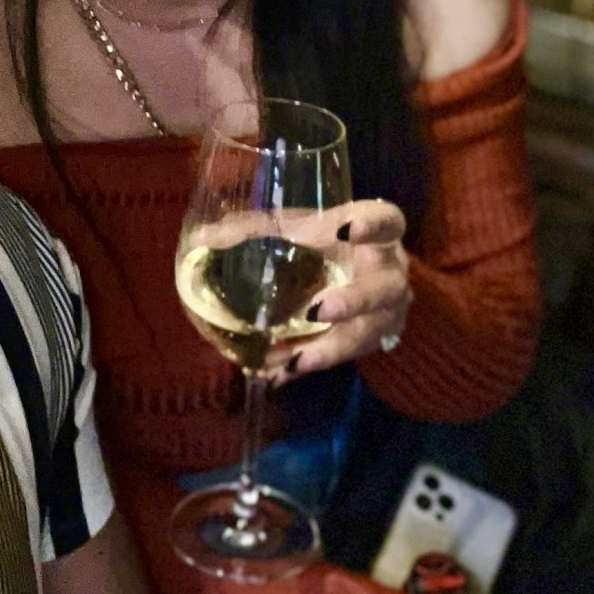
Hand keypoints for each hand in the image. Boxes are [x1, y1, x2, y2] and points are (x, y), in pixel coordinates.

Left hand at [266, 199, 410, 381]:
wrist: (359, 268)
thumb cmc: (327, 239)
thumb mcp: (298, 228)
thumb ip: (255, 231)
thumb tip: (202, 239)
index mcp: (377, 232)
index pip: (387, 220)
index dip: (371, 226)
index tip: (344, 230)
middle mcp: (390, 272)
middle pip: (386, 287)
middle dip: (355, 301)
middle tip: (318, 311)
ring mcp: (388, 310)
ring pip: (369, 332)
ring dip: (331, 348)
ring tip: (295, 360)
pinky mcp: (376, 339)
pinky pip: (347, 357)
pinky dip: (313, 363)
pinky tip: (281, 373)